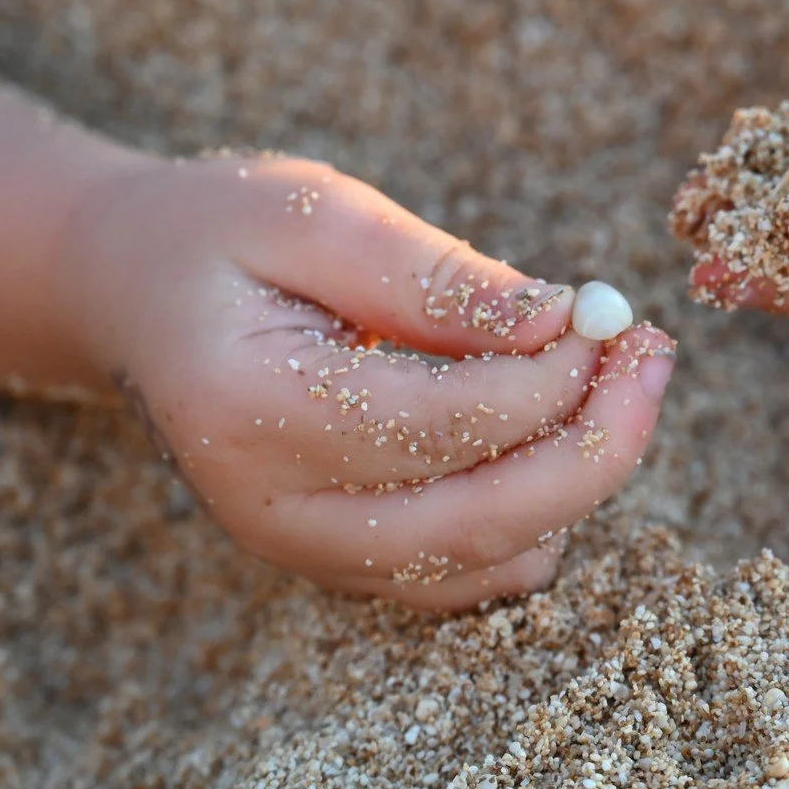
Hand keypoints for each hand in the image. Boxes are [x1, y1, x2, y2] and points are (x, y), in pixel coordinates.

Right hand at [62, 154, 675, 610]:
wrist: (135, 296)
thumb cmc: (220, 235)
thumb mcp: (315, 214)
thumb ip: (432, 278)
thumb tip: (561, 324)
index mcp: (252, 410)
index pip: (442, 426)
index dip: (548, 377)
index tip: (605, 315)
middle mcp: (275, 509)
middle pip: (479, 522)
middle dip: (596, 446)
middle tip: (653, 358)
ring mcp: (307, 549)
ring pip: (487, 562)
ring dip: (574, 480)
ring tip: (611, 378)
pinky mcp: (342, 560)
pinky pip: (471, 573)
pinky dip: (535, 513)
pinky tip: (551, 429)